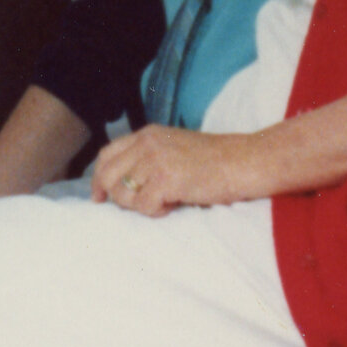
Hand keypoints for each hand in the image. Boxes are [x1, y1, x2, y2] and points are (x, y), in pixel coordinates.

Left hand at [91, 123, 257, 217]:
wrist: (247, 161)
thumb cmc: (217, 161)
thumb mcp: (175, 149)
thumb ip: (148, 158)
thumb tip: (120, 185)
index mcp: (147, 134)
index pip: (107, 155)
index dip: (99, 178)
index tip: (100, 197)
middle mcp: (146, 143)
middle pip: (108, 175)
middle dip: (117, 197)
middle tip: (139, 206)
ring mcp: (155, 159)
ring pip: (123, 194)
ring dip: (141, 205)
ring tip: (167, 200)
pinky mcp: (166, 178)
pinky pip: (144, 206)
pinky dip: (157, 212)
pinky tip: (175, 204)